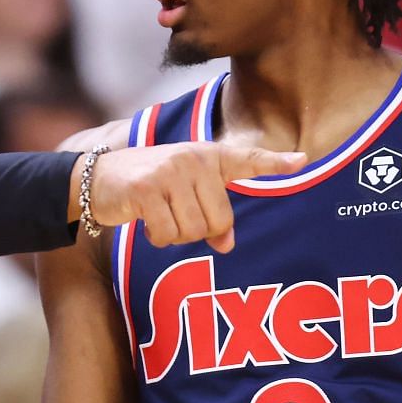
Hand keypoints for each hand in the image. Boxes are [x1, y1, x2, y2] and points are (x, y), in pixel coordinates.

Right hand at [83, 142, 312, 252]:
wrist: (99, 178)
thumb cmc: (149, 187)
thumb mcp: (183, 193)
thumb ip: (211, 213)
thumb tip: (227, 245)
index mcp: (207, 156)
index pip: (247, 159)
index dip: (275, 162)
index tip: (302, 160)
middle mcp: (192, 159)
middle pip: (219, 220)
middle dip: (198, 231)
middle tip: (176, 217)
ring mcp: (169, 173)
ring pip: (193, 231)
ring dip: (175, 236)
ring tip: (160, 216)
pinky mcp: (146, 190)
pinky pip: (167, 234)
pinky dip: (157, 237)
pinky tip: (145, 221)